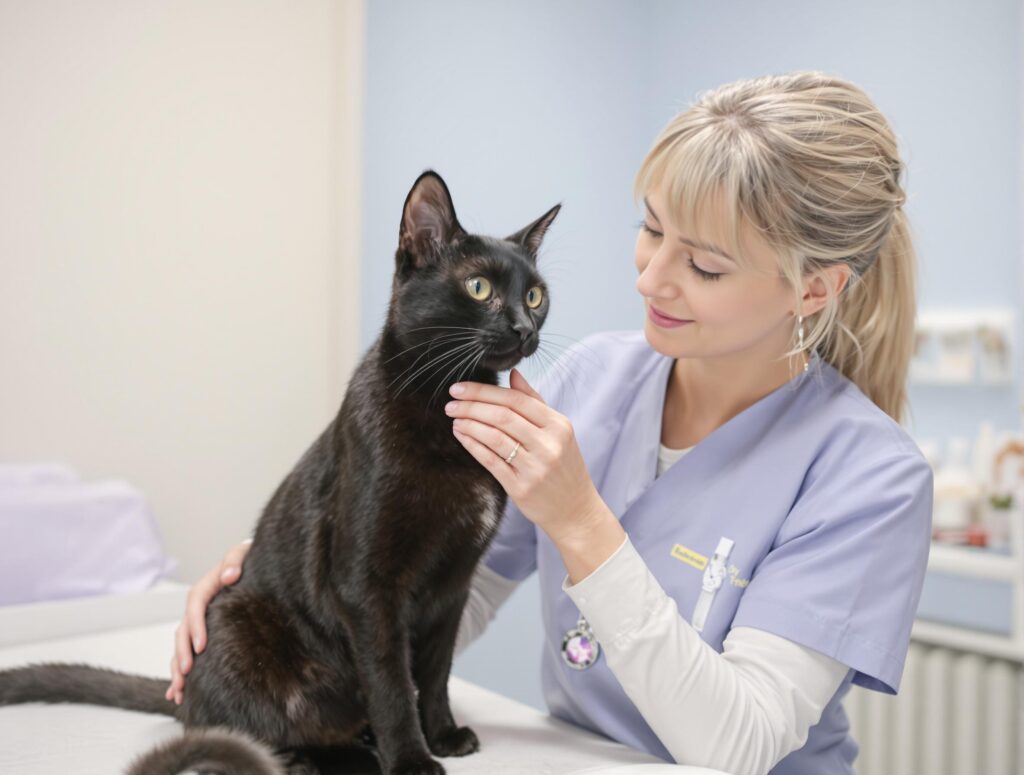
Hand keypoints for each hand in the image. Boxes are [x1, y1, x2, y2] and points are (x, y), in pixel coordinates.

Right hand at [164, 539, 251, 704]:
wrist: (248, 566)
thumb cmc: (246, 560)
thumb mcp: (241, 554)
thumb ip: (234, 561)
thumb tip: (230, 575)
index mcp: (205, 588)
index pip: (195, 607)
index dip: (196, 626)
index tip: (201, 646)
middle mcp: (196, 607)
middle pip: (183, 631)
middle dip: (182, 653)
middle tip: (186, 673)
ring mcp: (196, 622)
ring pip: (180, 647)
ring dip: (177, 669)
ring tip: (178, 690)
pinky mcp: (200, 634)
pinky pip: (186, 654)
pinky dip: (179, 673)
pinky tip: (177, 693)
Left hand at [444, 368, 605, 543]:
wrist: (575, 510)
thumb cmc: (563, 466)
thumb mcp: (559, 432)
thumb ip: (535, 401)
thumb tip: (513, 374)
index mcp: (559, 425)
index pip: (516, 399)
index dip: (484, 391)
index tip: (460, 388)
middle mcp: (549, 445)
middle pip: (502, 416)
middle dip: (471, 406)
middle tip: (451, 403)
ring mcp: (536, 467)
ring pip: (494, 438)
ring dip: (469, 425)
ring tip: (454, 419)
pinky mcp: (522, 488)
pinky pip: (491, 461)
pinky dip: (472, 445)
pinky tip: (461, 436)